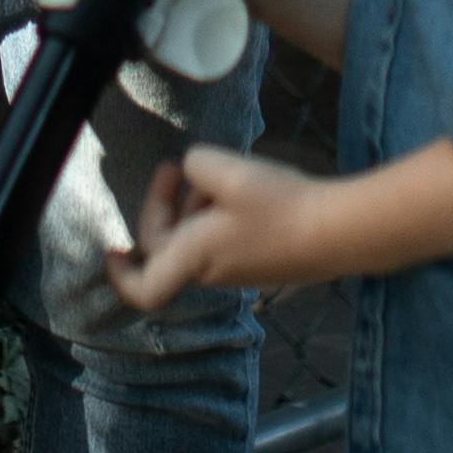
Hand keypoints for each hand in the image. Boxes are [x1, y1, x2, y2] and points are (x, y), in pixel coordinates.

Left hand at [107, 135, 332, 310]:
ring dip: (197, 204)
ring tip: (220, 174)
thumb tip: (193, 171)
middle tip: (176, 168)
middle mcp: (211, 272)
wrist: (339, 232)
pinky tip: (244, 185)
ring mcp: (237, 270)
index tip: (113, 249)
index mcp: (194, 257)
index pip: (145, 287)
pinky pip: (223, 237)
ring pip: (197, 238)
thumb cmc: (280, 206)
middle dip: (166, 204)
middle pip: (168, 245)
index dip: (121, 275)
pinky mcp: (260, 261)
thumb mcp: (229, 171)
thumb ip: (197, 165)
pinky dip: (220, 212)